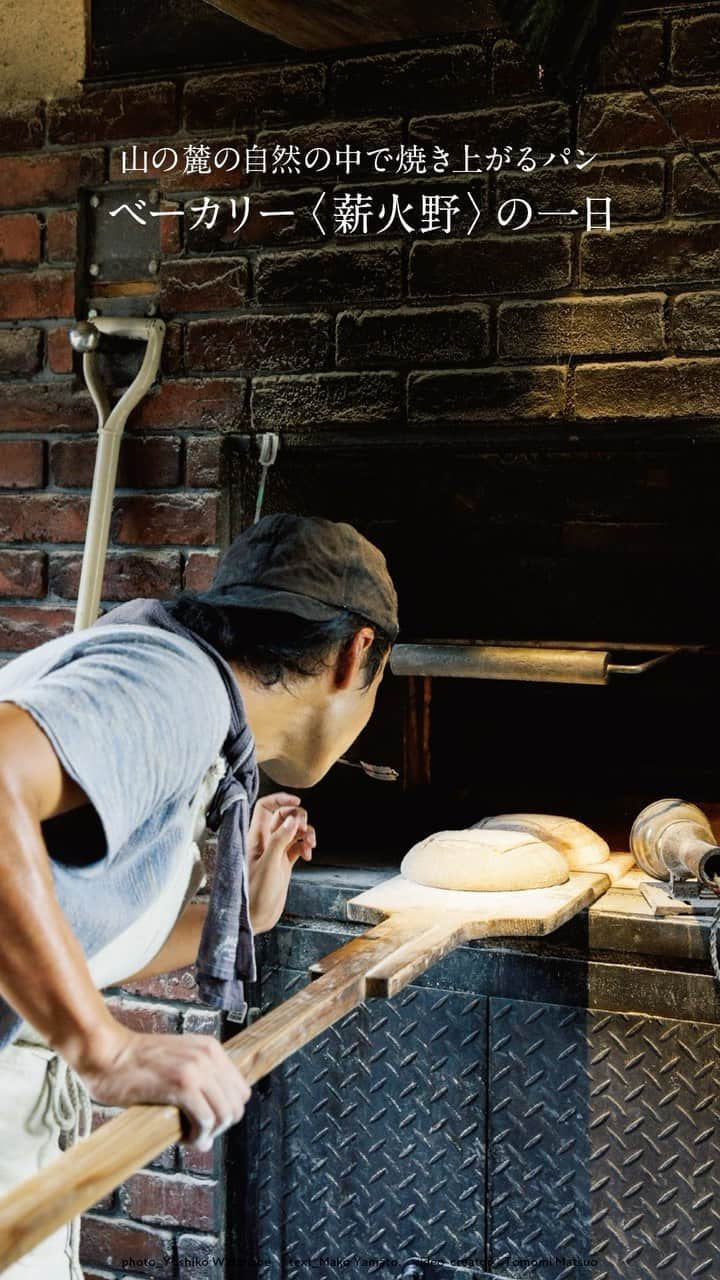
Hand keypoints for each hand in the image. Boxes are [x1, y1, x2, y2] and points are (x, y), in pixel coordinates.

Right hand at [72, 1024, 250, 1151]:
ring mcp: (196, 1068)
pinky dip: (197, 1136)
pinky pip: (205, 1119)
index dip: (226, 1113)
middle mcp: (208, 1055)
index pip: (241, 1090)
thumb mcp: (176, 1063)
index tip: (205, 1123)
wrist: (105, 1054)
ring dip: (209, 1134)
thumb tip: (212, 1130)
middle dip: (220, 1127)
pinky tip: (182, 1136)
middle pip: (236, 1105)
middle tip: (197, 1135)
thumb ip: (198, 1084)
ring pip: (224, 1115)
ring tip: (188, 1136)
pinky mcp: (181, 1084)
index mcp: (210, 1048)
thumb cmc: (134, 1065)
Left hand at [247, 793, 315, 933]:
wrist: (254, 918)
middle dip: (299, 817)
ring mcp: (275, 852)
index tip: (298, 801)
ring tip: (310, 846)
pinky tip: (308, 855)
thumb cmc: (254, 893)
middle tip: (304, 829)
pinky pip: (297, 846)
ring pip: (294, 831)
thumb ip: (280, 839)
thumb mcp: (268, 864)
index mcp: (255, 837)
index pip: (265, 807)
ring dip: (306, 833)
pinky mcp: (283, 863)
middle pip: (284, 816)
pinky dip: (305, 846)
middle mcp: (265, 841)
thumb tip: (293, 818)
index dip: (281, 799)